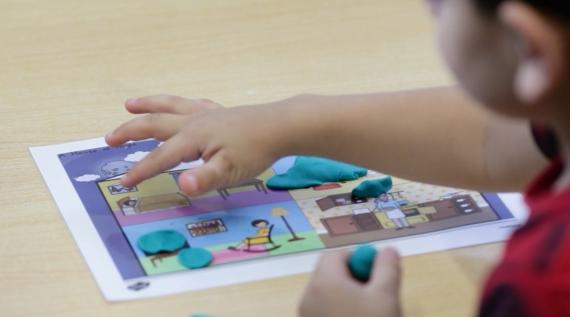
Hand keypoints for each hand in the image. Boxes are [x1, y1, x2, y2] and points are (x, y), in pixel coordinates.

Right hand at [105, 95, 286, 195]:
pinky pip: (191, 104)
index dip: (140, 170)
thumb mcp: (230, 171)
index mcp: (192, 138)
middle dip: (130, 132)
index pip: (160, 157)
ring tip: (130, 104)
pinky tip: (179, 106)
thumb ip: (204, 179)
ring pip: (169, 106)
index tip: (124, 183)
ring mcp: (206, 114)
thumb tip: (182, 186)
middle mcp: (194, 122)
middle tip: (109, 139)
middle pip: (154, 124)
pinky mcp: (219, 112)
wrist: (279, 126)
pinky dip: (177, 104)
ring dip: (148, 106)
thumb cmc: (255, 150)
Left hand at [299, 247, 401, 316]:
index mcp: (323, 281)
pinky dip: (340, 312)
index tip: (376, 277)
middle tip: (376, 297)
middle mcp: (309, 295)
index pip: (336, 255)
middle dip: (355, 280)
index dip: (358, 259)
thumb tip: (388, 249)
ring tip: (370, 314)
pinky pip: (324, 311)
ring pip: (328, 294)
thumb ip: (387, 268)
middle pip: (330, 274)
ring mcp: (306, 315)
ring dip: (349, 298)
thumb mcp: (386, 296)